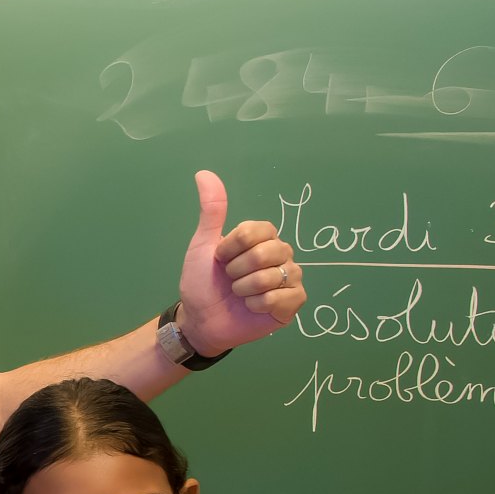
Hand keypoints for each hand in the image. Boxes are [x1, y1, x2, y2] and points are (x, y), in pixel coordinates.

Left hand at [175, 170, 306, 356]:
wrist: (201, 319)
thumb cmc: (202, 282)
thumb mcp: (203, 245)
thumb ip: (211, 211)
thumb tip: (203, 174)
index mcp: (262, 237)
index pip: (256, 231)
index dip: (232, 248)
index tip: (219, 259)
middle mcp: (281, 253)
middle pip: (266, 253)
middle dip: (237, 270)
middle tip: (229, 280)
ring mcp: (290, 277)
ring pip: (272, 277)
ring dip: (245, 289)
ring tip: (239, 295)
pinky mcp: (293, 301)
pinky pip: (280, 297)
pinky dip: (257, 305)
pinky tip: (251, 308)